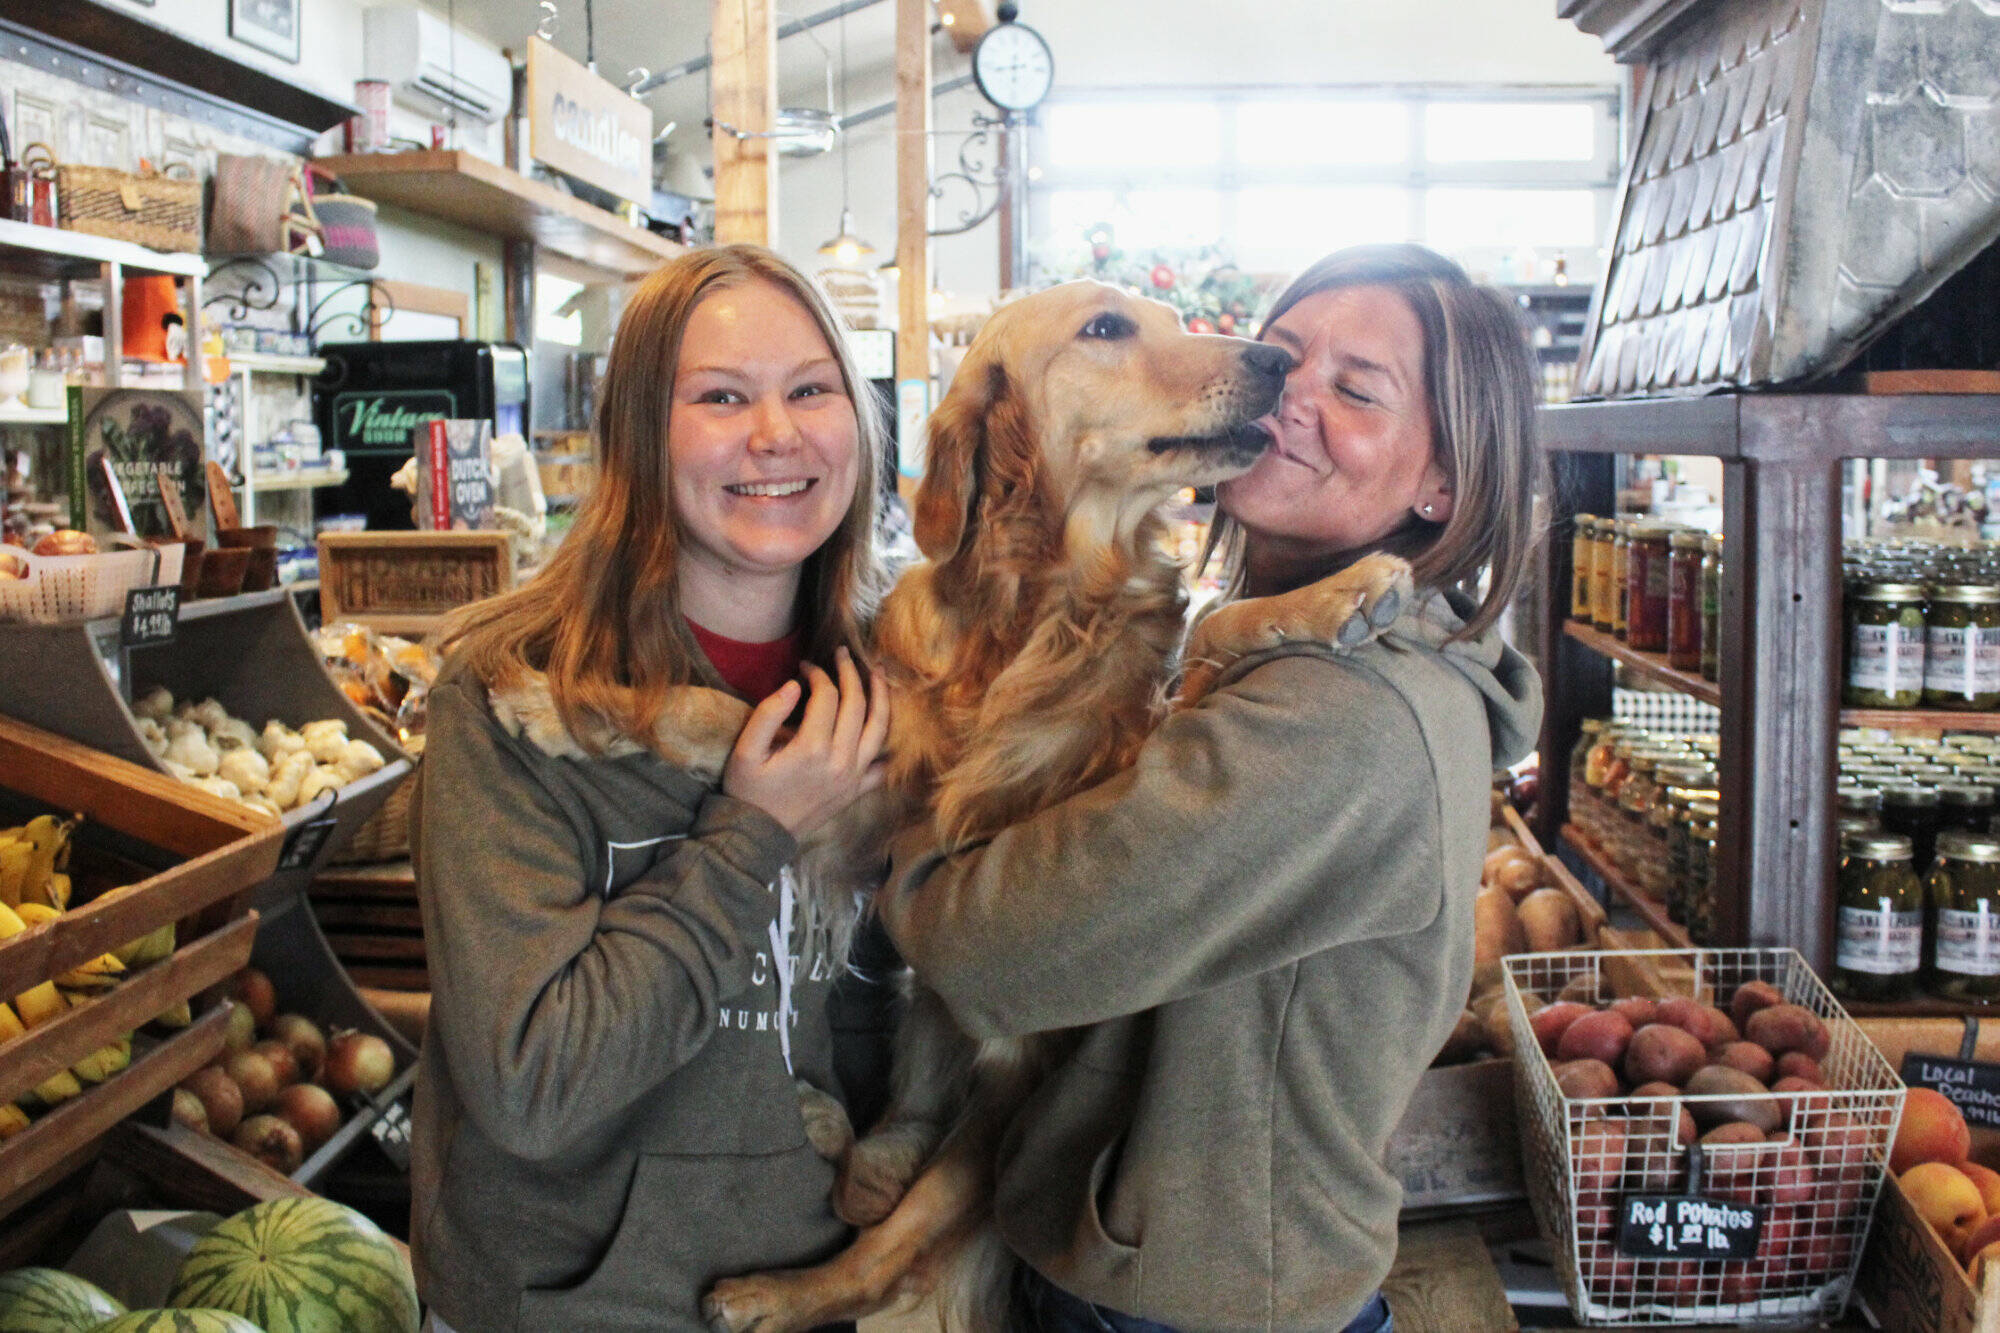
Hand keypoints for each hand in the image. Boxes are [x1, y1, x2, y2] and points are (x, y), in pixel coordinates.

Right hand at [723, 647, 890, 837]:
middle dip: (851, 674)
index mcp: (812, 748)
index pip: (826, 696)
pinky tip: (886, 726)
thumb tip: (794, 686)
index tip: (805, 666)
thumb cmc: (748, 791)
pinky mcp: (856, 791)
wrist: (758, 835)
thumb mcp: (744, 751)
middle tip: (843, 654)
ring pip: (879, 729)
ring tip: (878, 673)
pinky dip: (888, 744)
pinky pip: (882, 765)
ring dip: (881, 697)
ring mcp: (853, 777)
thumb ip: (767, 714)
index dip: (818, 674)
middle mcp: (841, 761)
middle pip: (857, 705)